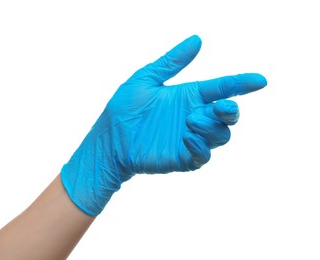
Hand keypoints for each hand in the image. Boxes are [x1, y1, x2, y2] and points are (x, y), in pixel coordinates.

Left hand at [61, 35, 266, 215]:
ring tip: (190, 121)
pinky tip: (186, 137)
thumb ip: (171, 61)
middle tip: (218, 106)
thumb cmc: (125, 109)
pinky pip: (203, 156)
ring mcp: (190, 138)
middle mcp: (194, 116)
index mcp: (189, 96)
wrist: (110, 139)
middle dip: (230, 110)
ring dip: (211, 127)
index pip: (222, 89)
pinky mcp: (182, 157)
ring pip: (221, 135)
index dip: (242, 84)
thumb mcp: (146, 78)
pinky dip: (201, 147)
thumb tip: (197, 39)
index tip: (259, 81)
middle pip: (228, 115)